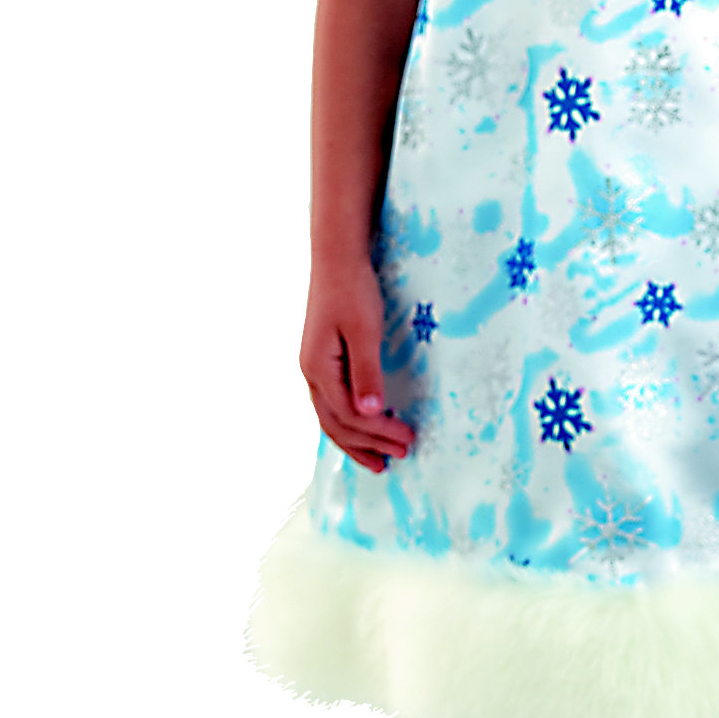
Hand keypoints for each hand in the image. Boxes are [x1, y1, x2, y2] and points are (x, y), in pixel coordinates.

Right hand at [300, 259, 416, 472]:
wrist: (337, 258)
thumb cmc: (353, 290)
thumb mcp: (364, 331)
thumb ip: (366, 372)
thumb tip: (369, 414)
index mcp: (319, 369)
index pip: (349, 415)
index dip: (378, 432)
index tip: (407, 439)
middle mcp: (311, 373)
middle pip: (335, 424)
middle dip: (366, 445)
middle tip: (397, 458)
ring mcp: (314, 367)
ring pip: (330, 417)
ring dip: (356, 439)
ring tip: (378, 458)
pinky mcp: (322, 360)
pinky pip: (332, 403)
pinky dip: (348, 422)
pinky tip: (362, 428)